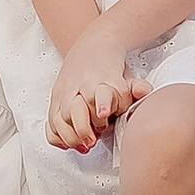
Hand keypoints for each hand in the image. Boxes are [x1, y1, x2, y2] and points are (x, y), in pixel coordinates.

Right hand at [48, 38, 140, 152]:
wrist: (91, 49)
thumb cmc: (108, 70)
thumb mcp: (126, 76)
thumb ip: (136, 87)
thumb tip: (144, 90)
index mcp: (101, 80)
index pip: (101, 93)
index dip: (102, 103)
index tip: (103, 114)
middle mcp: (81, 87)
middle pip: (75, 108)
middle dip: (83, 127)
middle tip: (93, 139)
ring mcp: (66, 94)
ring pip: (60, 117)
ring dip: (71, 135)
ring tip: (84, 145)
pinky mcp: (56, 101)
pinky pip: (51, 122)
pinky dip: (56, 135)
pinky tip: (67, 143)